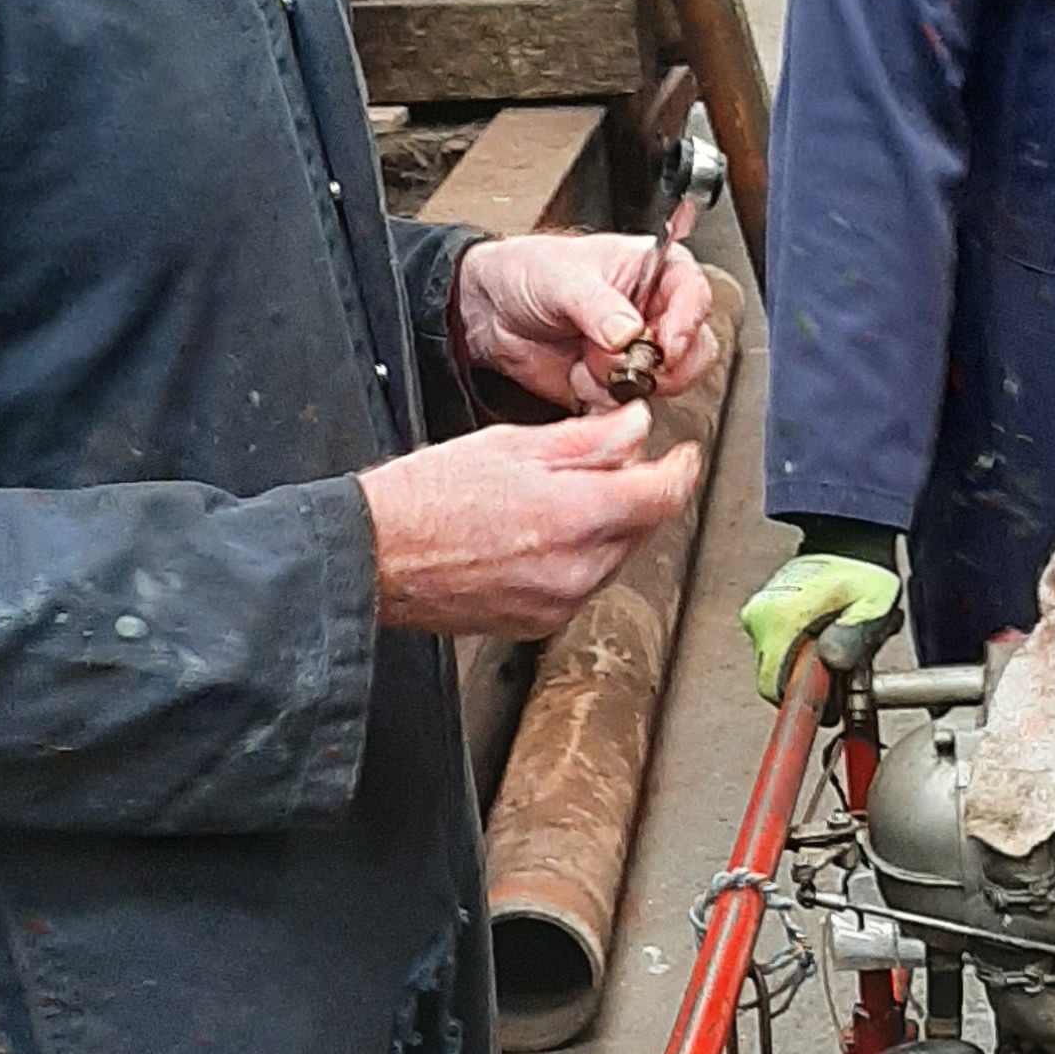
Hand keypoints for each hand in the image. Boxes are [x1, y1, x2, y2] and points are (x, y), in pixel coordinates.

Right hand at [362, 406, 702, 634]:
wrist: (373, 557)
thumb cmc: (424, 499)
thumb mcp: (510, 445)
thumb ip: (586, 441)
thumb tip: (634, 429)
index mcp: (573, 516)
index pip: (661, 496)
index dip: (679, 470)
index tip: (682, 457)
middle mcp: (575, 568)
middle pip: (640, 527)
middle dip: (634, 493)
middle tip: (605, 465)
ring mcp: (558, 602)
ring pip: (613, 557)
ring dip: (604, 526)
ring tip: (555, 498)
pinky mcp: (538, 624)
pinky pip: (581, 585)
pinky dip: (576, 558)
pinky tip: (538, 536)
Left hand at [454, 232, 718, 412]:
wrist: (490, 311)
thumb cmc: (529, 273)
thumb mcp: (561, 278)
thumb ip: (598, 306)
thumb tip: (629, 332)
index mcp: (655, 271)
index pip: (694, 294)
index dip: (687, 321)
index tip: (668, 344)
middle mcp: (655, 312)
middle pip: (694, 348)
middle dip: (661, 364)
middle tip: (627, 361)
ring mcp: (639, 352)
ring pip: (666, 383)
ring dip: (625, 383)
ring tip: (586, 362)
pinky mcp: (618, 385)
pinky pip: (629, 407)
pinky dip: (602, 400)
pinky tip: (577, 378)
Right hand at [741, 551, 900, 701]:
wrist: (845, 537)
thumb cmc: (860, 568)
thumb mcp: (871, 605)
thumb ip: (853, 637)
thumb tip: (832, 663)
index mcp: (779, 620)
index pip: (773, 689)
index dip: (803, 701)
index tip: (828, 700)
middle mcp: (760, 619)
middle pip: (779, 678)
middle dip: (814, 680)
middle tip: (847, 664)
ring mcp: (759, 616)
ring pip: (782, 664)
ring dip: (812, 664)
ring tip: (842, 640)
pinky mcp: (765, 614)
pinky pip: (782, 646)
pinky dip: (806, 649)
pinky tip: (831, 631)